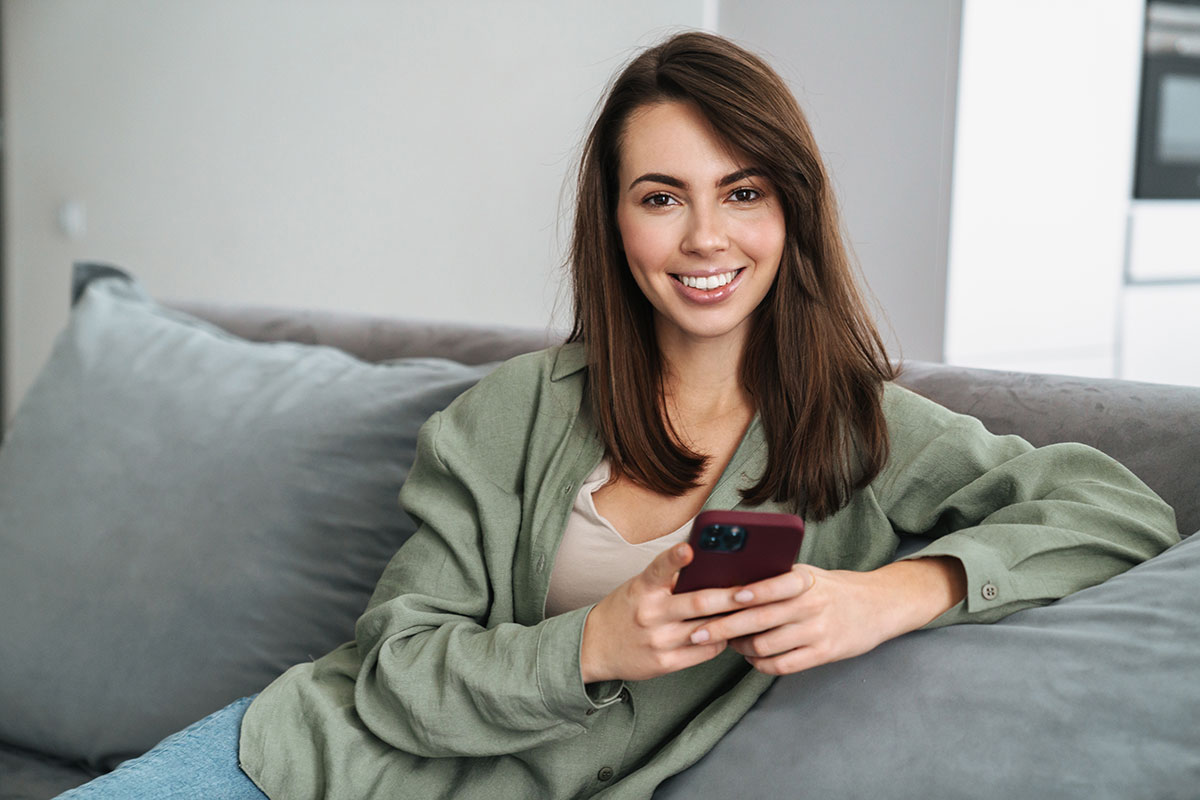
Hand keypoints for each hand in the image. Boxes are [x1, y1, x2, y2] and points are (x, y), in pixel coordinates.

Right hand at [580, 543, 757, 682]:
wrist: (595, 647)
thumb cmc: (626, 609)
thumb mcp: (639, 587)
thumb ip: (669, 580)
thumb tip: (711, 567)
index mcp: (643, 588)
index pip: (659, 569)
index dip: (674, 558)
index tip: (689, 549)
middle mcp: (650, 613)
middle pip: (697, 603)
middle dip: (730, 596)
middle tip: (754, 590)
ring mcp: (658, 640)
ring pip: (706, 629)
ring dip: (732, 621)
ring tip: (753, 611)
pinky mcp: (665, 663)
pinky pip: (704, 651)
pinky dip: (721, 640)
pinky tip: (730, 632)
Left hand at [688, 557, 965, 675]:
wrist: (875, 607)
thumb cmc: (829, 588)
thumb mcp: (807, 573)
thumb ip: (774, 576)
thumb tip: (727, 580)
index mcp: (805, 580)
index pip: (776, 585)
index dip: (753, 592)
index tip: (729, 596)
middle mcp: (811, 605)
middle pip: (760, 619)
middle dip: (723, 627)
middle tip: (696, 632)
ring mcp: (817, 631)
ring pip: (766, 645)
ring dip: (739, 646)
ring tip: (726, 642)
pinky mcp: (822, 654)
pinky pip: (782, 665)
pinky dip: (760, 663)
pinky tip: (750, 656)